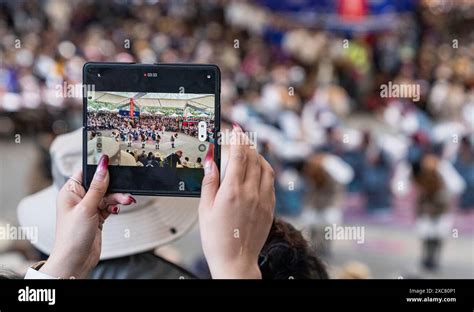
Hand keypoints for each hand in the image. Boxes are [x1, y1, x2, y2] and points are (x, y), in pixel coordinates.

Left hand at [40, 155, 134, 277]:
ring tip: (127, 200)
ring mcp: (88, 208)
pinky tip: (119, 208)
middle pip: (100, 184)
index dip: (99, 167)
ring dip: (117, 197)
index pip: (86, 172)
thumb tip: (102, 165)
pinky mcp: (97, 217)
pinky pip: (110, 206)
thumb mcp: (87, 207)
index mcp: (70, 192)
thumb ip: (97, 186)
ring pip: (107, 196)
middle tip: (125, 188)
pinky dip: (116, 206)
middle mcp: (79, 198)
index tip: (113, 162)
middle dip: (114, 187)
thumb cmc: (72, 236)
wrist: (75, 261)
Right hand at [199, 124, 274, 278]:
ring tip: (249, 150)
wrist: (235, 260)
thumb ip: (209, 180)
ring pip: (265, 167)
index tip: (236, 128)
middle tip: (240, 135)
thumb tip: (210, 159)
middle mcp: (251, 192)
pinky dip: (265, 170)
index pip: (239, 155)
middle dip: (247, 143)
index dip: (238, 138)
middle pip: (253, 158)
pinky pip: (270, 181)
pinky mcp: (270, 207)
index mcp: (232, 191)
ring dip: (258, 155)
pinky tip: (258, 170)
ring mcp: (263, 199)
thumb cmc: (216, 238)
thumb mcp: (205, 208)